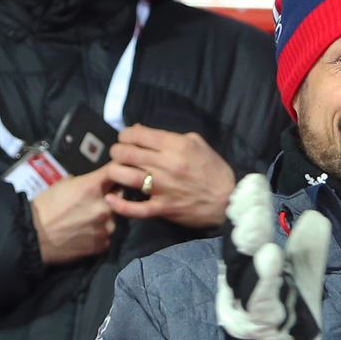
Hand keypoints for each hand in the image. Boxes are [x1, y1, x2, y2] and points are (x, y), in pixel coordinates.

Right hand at [31, 166, 114, 264]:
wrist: (33, 235)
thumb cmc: (45, 206)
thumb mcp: (63, 184)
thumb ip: (85, 182)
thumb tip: (96, 182)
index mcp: (94, 187)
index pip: (116, 170)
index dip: (119, 168)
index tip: (121, 169)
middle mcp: (105, 206)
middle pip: (121, 196)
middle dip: (113, 196)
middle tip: (99, 200)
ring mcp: (107, 227)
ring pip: (115, 218)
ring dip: (106, 217)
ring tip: (88, 220)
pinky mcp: (104, 244)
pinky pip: (107, 235)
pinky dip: (100, 234)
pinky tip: (86, 234)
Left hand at [104, 124, 235, 228]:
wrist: (228, 199)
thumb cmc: (213, 169)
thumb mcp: (197, 143)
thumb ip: (170, 136)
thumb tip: (142, 131)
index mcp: (176, 145)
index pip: (137, 134)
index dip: (125, 135)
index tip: (125, 139)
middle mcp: (166, 164)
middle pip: (126, 153)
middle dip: (117, 151)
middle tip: (120, 155)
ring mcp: (163, 187)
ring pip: (125, 176)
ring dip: (114, 171)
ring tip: (116, 171)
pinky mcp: (162, 207)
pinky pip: (135, 208)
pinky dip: (120, 205)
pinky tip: (111, 199)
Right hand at [206, 174, 329, 339]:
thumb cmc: (288, 328)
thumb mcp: (302, 282)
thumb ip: (307, 251)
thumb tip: (314, 215)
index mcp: (251, 273)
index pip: (247, 235)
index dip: (247, 208)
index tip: (252, 180)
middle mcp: (242, 287)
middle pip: (240, 246)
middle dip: (243, 216)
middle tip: (248, 187)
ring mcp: (246, 309)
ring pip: (243, 270)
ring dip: (248, 241)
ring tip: (254, 214)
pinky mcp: (259, 329)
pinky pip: (261, 301)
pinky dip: (264, 279)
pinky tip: (270, 257)